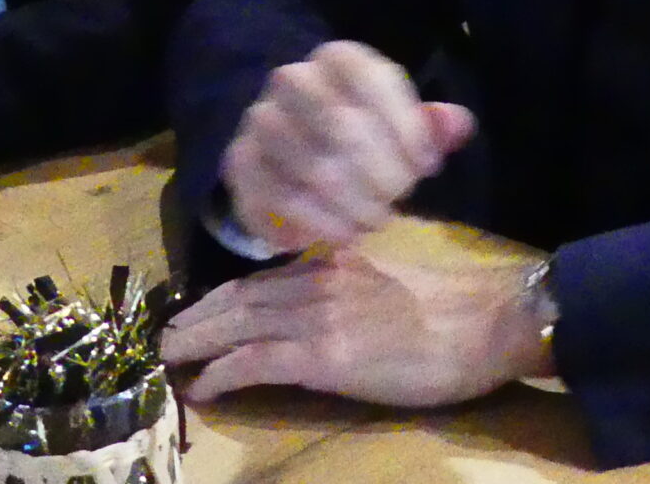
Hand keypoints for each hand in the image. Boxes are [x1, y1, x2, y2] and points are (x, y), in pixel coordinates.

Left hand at [163, 244, 551, 406]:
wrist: (481, 323)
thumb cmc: (451, 308)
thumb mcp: (390, 279)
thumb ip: (352, 281)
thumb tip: (332, 299)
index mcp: (333, 261)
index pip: (263, 277)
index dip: (225, 297)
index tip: (201, 312)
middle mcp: (316, 280)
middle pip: (239, 297)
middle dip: (198, 317)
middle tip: (168, 336)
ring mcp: (317, 316)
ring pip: (238, 324)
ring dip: (198, 342)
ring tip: (172, 358)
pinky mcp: (322, 355)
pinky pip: (256, 362)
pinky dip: (224, 373)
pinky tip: (204, 387)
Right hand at [220, 41, 476, 250]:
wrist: (285, 158)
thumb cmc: (357, 139)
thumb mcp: (398, 126)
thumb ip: (431, 126)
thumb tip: (459, 124)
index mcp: (337, 59)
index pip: (375, 79)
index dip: (409, 128)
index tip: (428, 167)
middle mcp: (293, 79)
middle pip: (344, 125)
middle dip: (383, 174)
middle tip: (399, 199)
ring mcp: (261, 120)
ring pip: (315, 167)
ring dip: (355, 204)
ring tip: (375, 220)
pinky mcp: (241, 164)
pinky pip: (284, 198)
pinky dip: (322, 223)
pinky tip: (344, 234)